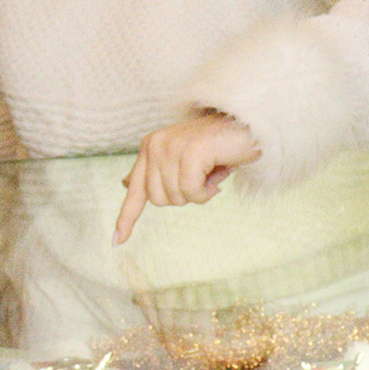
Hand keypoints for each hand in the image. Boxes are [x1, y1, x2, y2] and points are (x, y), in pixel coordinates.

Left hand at [116, 114, 260, 243]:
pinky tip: (218, 173)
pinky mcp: (189, 151)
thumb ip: (157, 172)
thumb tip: (127, 185)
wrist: (250, 128)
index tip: (118, 241)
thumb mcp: (184, 160)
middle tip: (202, 178)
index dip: (127, 217)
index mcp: (150, 147)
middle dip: (183, 196)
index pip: (135, 190)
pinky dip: (207, 191)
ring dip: (199, 193)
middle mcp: (155, 145)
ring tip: (212, 171)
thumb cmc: (219, 147)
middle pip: (158, 199)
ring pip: (175, 197)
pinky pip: (191, 191)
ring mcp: (171, 146)